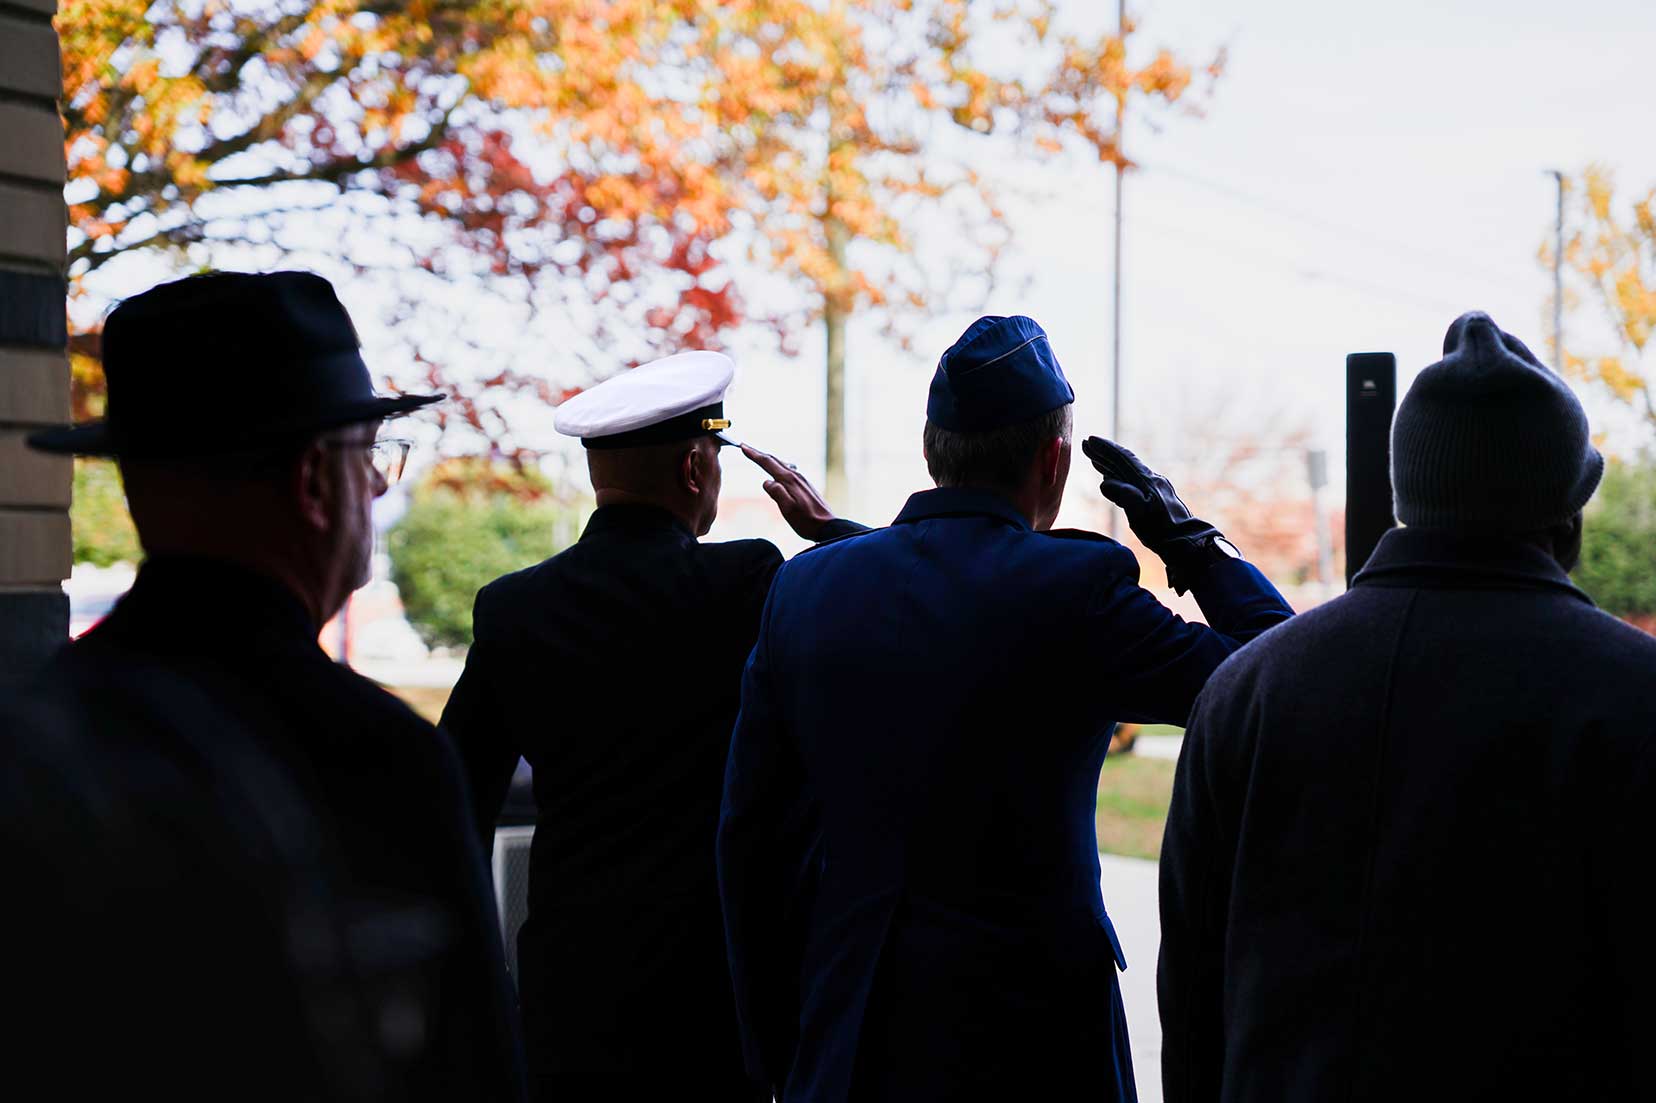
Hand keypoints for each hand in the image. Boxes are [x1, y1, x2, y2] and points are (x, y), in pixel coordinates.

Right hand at [742, 445, 837, 540]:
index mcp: (789, 480)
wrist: (828, 527)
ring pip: (782, 464)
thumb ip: (777, 493)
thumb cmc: (807, 521)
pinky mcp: (805, 485)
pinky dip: (778, 466)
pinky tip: (778, 470)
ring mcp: (802, 480)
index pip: (768, 463)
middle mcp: (796, 476)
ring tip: (758, 456)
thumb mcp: (788, 510)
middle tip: (746, 447)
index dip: (754, 454)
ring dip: (768, 459)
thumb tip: (766, 481)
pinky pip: (788, 470)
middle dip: (759, 453)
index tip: (743, 446)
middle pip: (774, 460)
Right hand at [1081, 436, 1232, 591]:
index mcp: (1146, 480)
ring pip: (1127, 472)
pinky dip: (1118, 477)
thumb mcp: (1140, 513)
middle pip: (1123, 462)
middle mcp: (1150, 479)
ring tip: (1095, 461)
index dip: (1105, 449)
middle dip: (1104, 454)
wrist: (1185, 541)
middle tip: (1086, 445)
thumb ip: (1123, 495)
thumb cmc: (1162, 530)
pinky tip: (1113, 481)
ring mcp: (1153, 488)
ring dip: (1110, 465)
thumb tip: (1105, 482)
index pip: (1122, 458)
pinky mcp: (1155, 498)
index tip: (1089, 440)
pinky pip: (1132, 482)